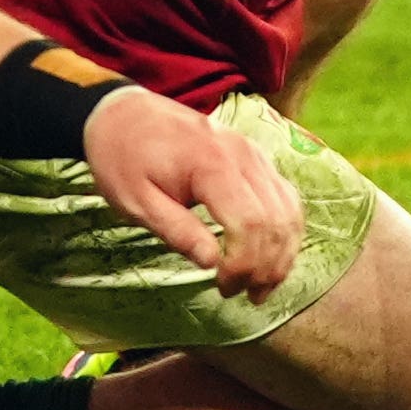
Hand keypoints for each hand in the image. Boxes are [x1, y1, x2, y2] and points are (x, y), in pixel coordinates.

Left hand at [79, 88, 301, 297]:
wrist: (121, 114)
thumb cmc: (122, 158)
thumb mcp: (136, 202)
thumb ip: (177, 231)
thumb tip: (211, 263)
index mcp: (211, 164)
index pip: (250, 223)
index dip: (245, 264)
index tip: (223, 288)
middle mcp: (243, 155)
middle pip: (276, 220)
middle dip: (266, 267)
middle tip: (242, 295)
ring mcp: (253, 153)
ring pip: (288, 211)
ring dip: (282, 254)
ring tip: (260, 287)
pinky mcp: (255, 157)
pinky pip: (284, 197)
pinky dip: (284, 231)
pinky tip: (269, 257)